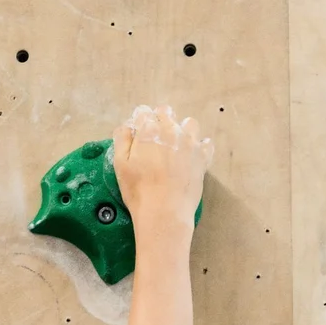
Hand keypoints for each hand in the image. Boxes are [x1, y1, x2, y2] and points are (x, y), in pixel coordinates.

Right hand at [111, 105, 211, 235]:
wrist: (165, 211)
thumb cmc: (138, 190)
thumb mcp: (120, 165)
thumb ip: (122, 140)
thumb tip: (127, 127)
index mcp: (149, 130)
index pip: (143, 113)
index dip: (138, 121)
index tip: (136, 133)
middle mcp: (172, 130)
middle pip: (165, 113)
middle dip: (158, 120)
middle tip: (153, 140)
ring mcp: (191, 142)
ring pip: (188, 123)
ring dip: (181, 129)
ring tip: (175, 145)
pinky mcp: (203, 156)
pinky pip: (205, 142)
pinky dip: (199, 145)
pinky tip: (191, 155)